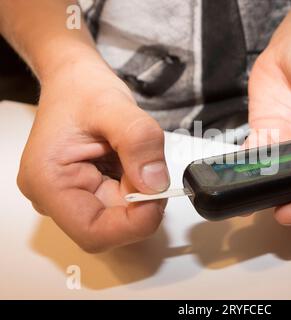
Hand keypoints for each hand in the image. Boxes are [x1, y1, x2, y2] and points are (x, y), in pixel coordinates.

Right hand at [17, 61, 169, 251]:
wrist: (74, 80)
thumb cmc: (82, 90)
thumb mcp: (115, 107)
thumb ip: (139, 142)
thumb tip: (156, 184)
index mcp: (48, 182)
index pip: (94, 233)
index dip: (133, 224)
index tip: (159, 195)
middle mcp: (54, 198)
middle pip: (110, 227)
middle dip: (140, 202)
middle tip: (151, 166)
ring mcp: (70, 197)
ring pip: (119, 216)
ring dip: (139, 192)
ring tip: (135, 156)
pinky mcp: (84, 192)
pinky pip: (119, 203)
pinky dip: (135, 186)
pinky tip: (130, 162)